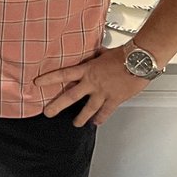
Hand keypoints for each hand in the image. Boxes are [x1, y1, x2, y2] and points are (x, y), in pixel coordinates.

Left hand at [34, 46, 148, 126]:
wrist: (140, 61)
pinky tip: (96, 122)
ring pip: (88, 108)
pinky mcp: (115, 99)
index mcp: (87, 69)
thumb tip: (92, 52)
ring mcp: (103, 92)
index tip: (37, 83)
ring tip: (75, 123)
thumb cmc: (124, 54)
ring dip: (80, 117)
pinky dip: (101, 118)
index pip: (63, 74)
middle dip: (57, 105)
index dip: (48, 79)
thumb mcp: (103, 53)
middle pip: (70, 96)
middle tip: (47, 113)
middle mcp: (92, 82)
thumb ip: (95, 55)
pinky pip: (106, 111)